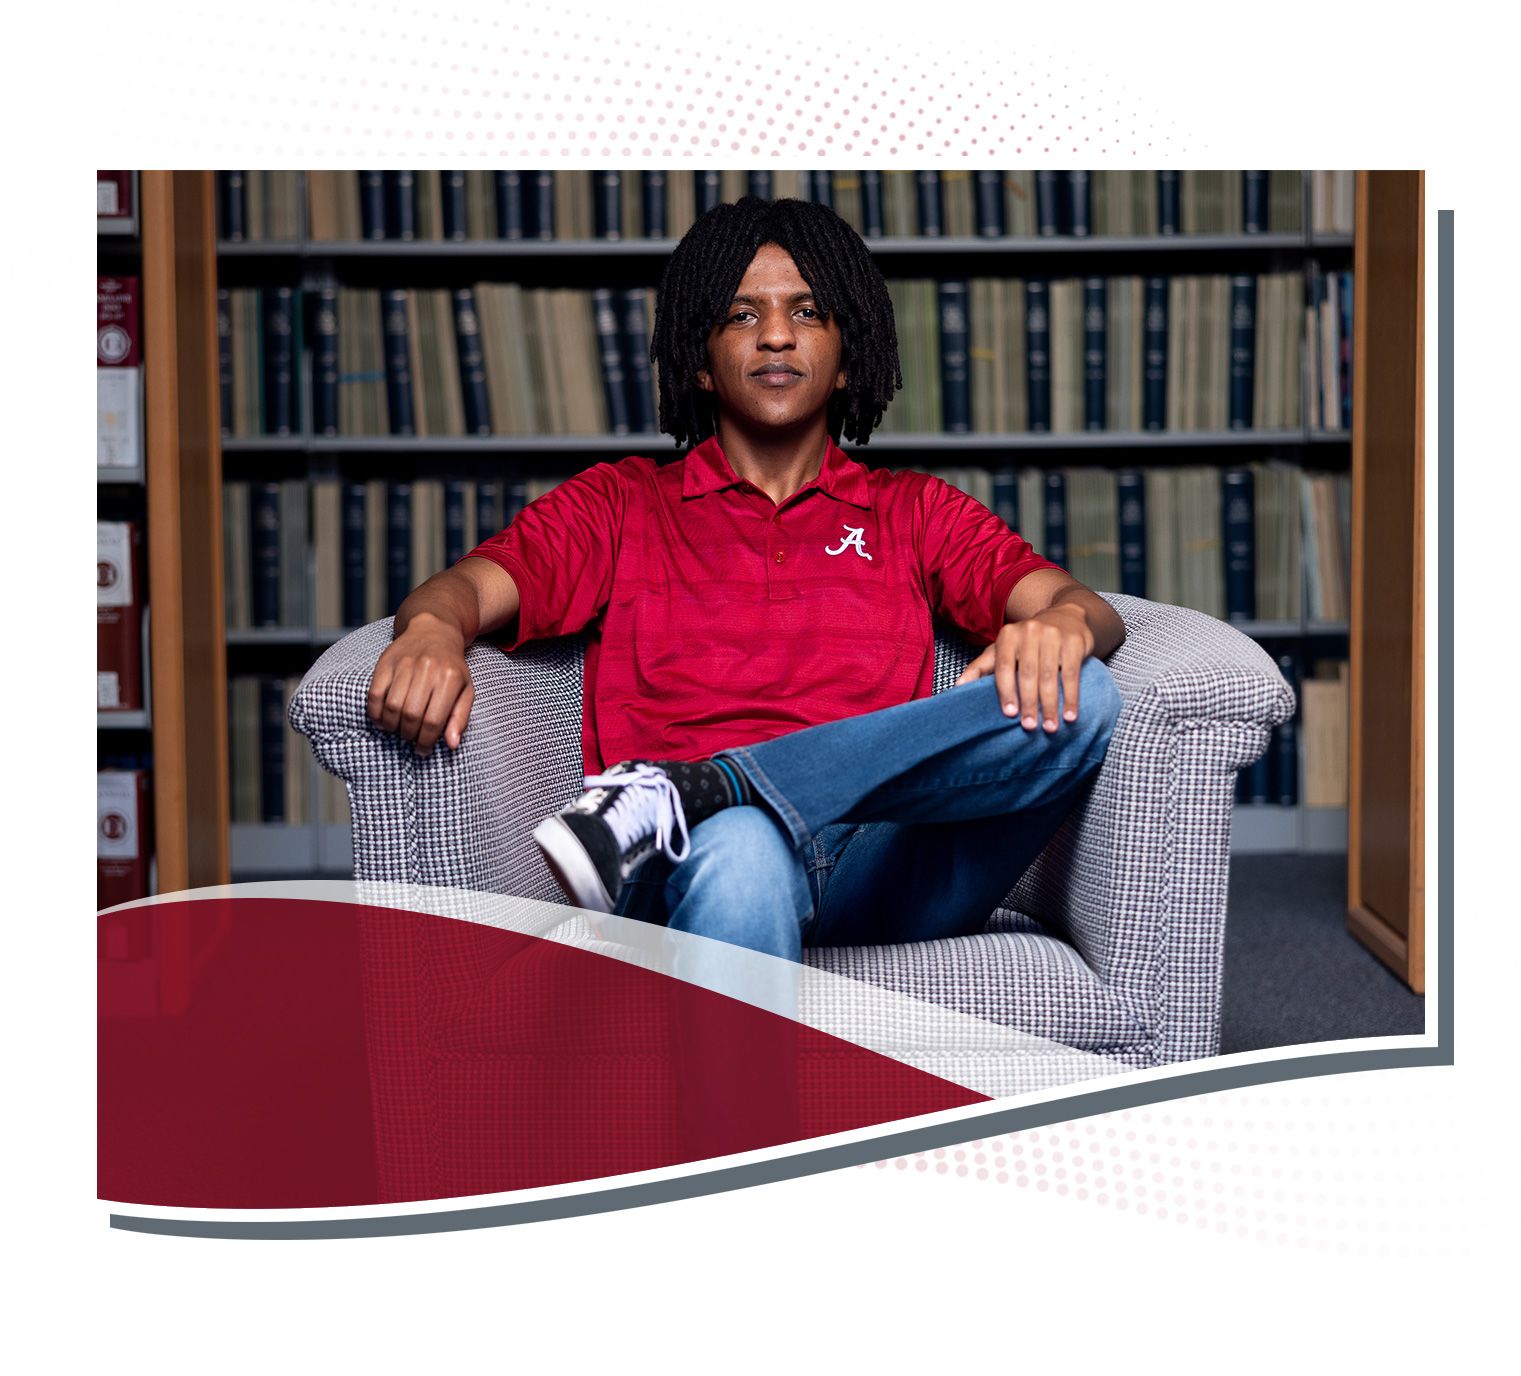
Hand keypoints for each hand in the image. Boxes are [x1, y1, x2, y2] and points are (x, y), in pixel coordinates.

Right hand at [366, 614, 474, 757]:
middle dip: (409, 735)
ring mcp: (404, 664)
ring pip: (391, 706)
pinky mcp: (385, 661)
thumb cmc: (452, 667)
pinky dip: (375, 713)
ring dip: (392, 726)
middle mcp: (426, 669)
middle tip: (410, 739)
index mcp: (449, 678)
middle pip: (411, 715)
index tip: (422, 750)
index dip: (425, 741)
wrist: (433, 631)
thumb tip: (451, 745)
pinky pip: (374, 694)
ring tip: (398, 730)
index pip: (433, 720)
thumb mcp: (465, 690)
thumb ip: (460, 718)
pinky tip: (382, 720)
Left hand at [954, 604, 1095, 731]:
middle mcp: (1029, 632)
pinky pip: (1071, 674)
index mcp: (1007, 636)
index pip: (1004, 667)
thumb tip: (957, 687)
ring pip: (1050, 676)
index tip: (1010, 714)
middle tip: (1030, 727)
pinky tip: (1070, 715)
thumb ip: (981, 667)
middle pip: (1028, 674)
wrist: (1066, 616)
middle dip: (1029, 704)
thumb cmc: (1028, 641)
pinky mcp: (1074, 642)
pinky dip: (1071, 697)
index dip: (1006, 692)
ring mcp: (1053, 635)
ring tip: (1050, 727)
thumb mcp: (1003, 648)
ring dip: (1050, 706)